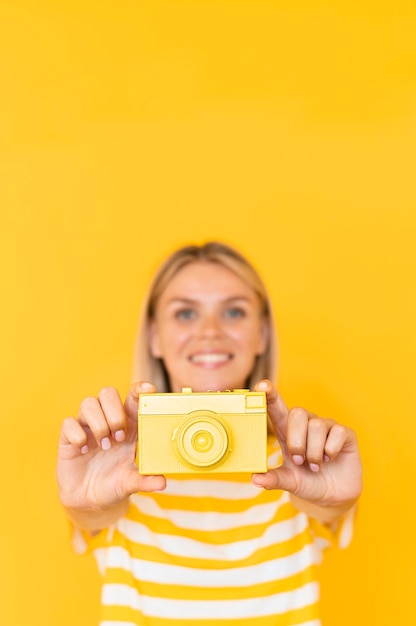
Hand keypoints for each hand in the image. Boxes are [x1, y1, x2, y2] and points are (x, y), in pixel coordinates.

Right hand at [57, 382, 165, 515]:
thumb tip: (162, 483)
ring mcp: (87, 427)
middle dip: (114, 412)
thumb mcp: (130, 483)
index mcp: (128, 426)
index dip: (139, 390)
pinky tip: (83, 450)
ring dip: (98, 423)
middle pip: (108, 393)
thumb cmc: (114, 485)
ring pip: (89, 402)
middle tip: (119, 437)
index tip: (147, 390)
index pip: (132, 398)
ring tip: (104, 446)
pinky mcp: (68, 437)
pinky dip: (77, 435)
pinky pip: (69, 422)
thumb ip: (145, 481)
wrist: (88, 502)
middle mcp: (107, 421)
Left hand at [252, 380, 361, 513]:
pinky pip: (338, 432)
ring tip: (316, 466)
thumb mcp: (289, 482)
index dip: (270, 394)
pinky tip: (330, 459)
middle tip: (299, 460)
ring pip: (317, 425)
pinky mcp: (346, 434)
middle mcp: (307, 424)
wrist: (334, 497)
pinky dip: (331, 450)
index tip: (261, 385)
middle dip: (296, 440)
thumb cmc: (308, 482)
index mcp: (288, 431)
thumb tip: (255, 479)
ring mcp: (327, 427)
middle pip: (298, 412)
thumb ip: (274, 479)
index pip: (277, 407)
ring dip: (314, 452)